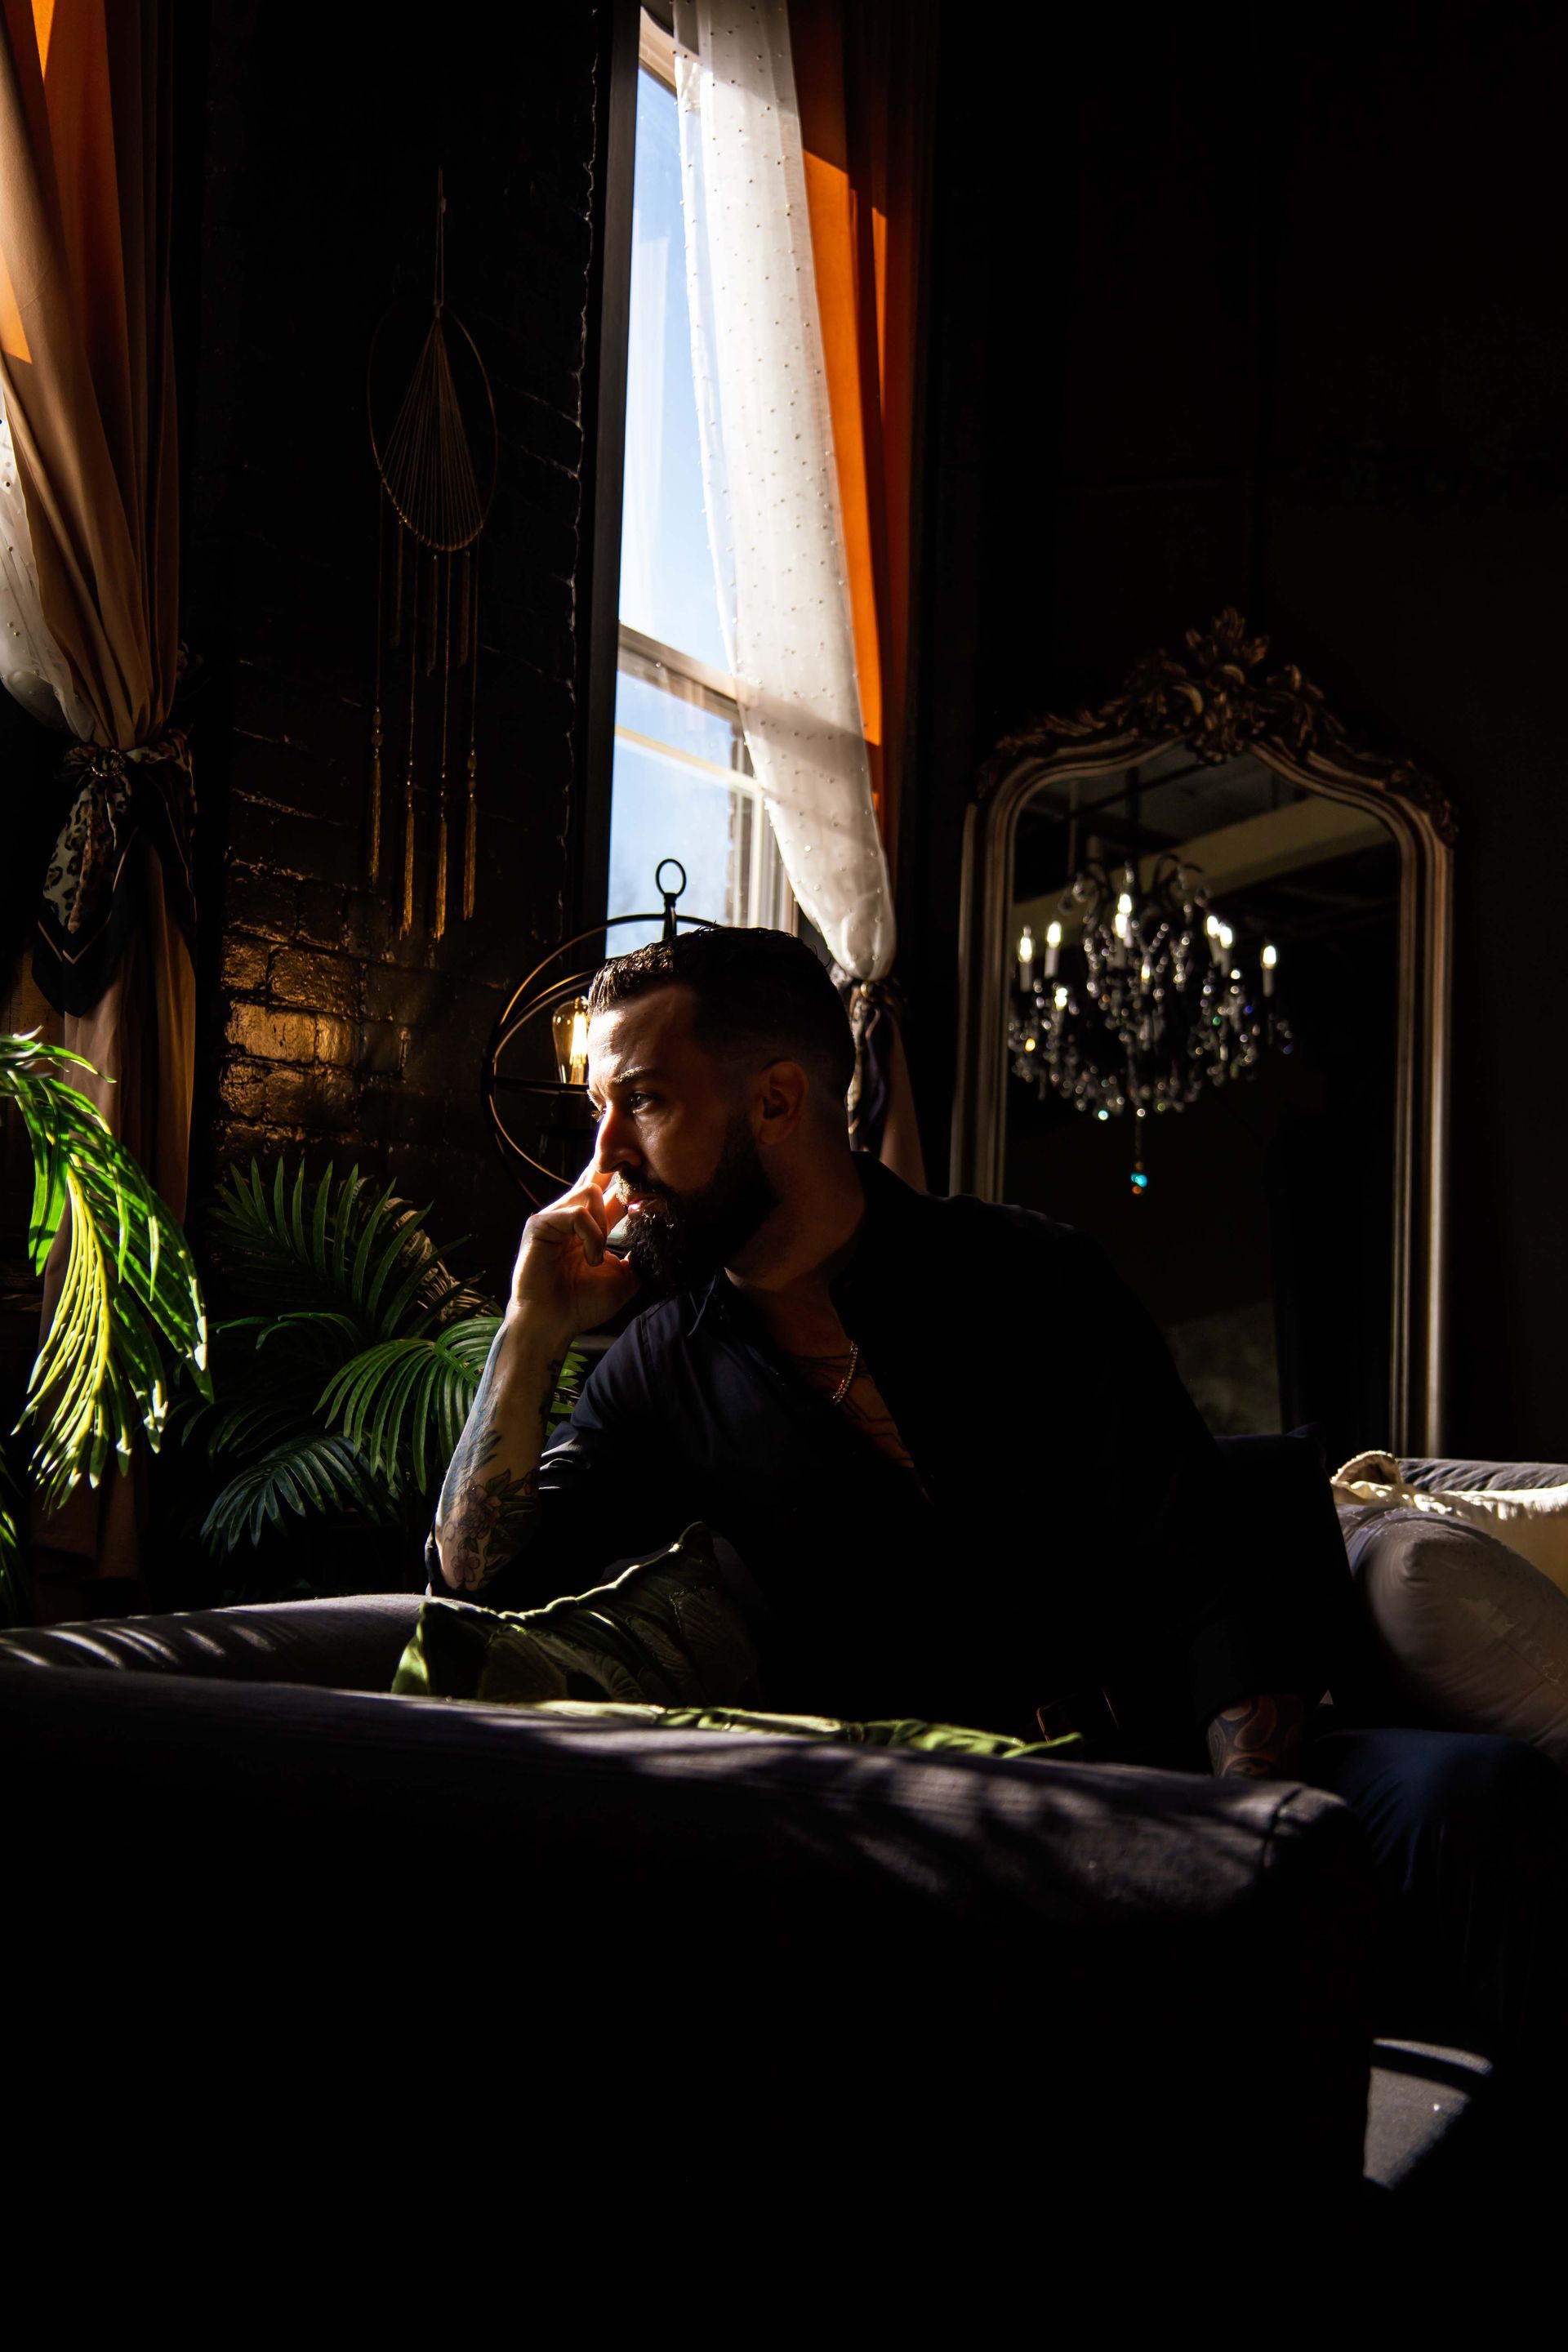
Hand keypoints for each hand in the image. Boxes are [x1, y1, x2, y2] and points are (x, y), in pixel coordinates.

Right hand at [509, 1163, 639, 1349]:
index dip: (624, 1175)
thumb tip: (659, 1237)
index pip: (606, 1187)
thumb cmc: (582, 1304)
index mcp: (587, 1224)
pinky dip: (591, 1236)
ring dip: (603, 1225)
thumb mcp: (623, 1277)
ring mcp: (553, 1217)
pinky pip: (577, 1214)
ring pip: (590, 1192)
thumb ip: (638, 1253)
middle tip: (633, 1171)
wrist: (553, 1324)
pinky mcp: (540, 1224)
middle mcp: (569, 1215)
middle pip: (595, 1175)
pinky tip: (591, 1259)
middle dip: (617, 1174)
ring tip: (598, 1255)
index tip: (644, 1165)